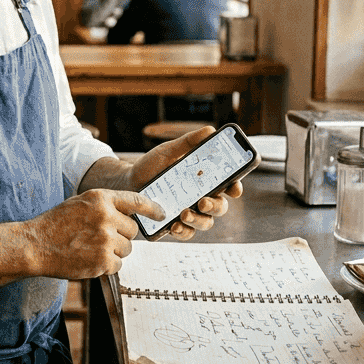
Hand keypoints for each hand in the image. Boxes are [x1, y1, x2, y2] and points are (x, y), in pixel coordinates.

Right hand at [23, 189, 165, 278]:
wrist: (35, 245)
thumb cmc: (56, 224)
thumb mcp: (80, 203)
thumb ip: (105, 206)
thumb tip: (131, 216)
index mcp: (100, 198)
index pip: (136, 201)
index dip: (152, 208)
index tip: (162, 214)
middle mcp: (106, 216)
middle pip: (132, 231)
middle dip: (121, 237)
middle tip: (99, 239)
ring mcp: (105, 239)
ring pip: (127, 249)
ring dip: (113, 252)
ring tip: (89, 248)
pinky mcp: (103, 261)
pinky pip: (118, 265)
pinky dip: (106, 266)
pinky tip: (88, 259)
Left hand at [128, 126, 244, 239]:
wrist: (128, 181)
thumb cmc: (152, 165)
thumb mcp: (169, 150)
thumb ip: (189, 142)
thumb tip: (209, 130)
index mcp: (205, 180)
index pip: (228, 185)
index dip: (235, 188)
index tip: (234, 188)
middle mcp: (201, 198)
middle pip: (220, 207)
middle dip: (215, 206)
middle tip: (202, 202)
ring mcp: (189, 212)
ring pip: (205, 223)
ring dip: (199, 221)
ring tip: (184, 214)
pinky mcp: (174, 224)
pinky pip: (185, 233)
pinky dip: (183, 232)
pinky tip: (174, 226)